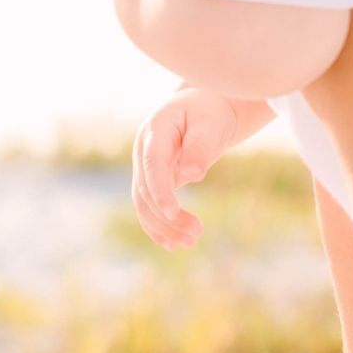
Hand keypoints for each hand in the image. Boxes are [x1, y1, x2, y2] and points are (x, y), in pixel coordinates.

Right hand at [131, 87, 240, 248]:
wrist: (203, 108)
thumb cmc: (209, 113)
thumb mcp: (211, 124)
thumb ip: (200, 146)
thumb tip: (192, 175)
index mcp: (155, 131)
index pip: (152, 164)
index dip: (159, 190)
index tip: (173, 212)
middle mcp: (142, 150)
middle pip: (145, 189)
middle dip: (166, 217)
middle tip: (195, 234)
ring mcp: (143, 166)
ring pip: (143, 203)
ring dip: (163, 227)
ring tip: (190, 242)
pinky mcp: (151, 179)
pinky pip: (148, 206)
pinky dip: (157, 226)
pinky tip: (172, 244)